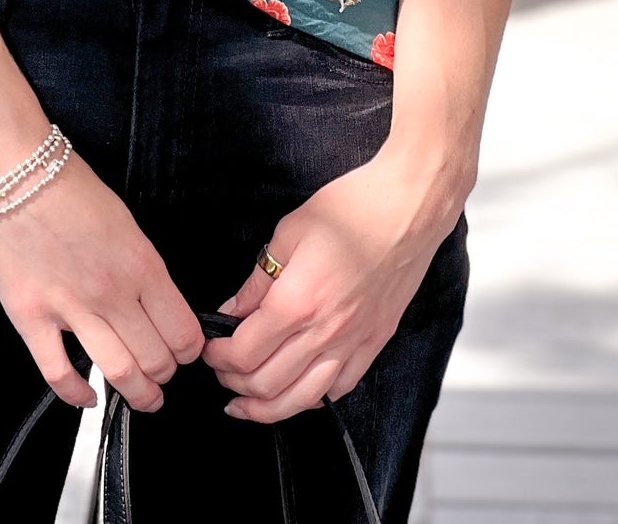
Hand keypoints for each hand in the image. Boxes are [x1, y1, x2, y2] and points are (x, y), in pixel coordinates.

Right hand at [0, 144, 205, 414]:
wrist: (14, 169)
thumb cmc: (70, 186)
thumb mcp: (125, 221)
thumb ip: (143, 265)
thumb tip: (158, 304)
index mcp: (142, 264)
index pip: (183, 331)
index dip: (189, 349)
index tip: (186, 351)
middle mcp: (112, 292)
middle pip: (156, 359)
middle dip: (166, 374)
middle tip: (164, 374)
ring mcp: (70, 308)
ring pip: (119, 373)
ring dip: (138, 394)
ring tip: (144, 398)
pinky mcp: (30, 318)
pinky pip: (59, 374)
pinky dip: (78, 396)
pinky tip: (88, 397)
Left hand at [200, 146, 463, 422]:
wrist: (409, 208)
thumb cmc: (352, 208)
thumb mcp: (290, 232)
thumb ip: (258, 279)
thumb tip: (233, 311)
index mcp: (297, 301)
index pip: (244, 353)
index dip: (218, 357)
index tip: (208, 347)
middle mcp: (325, 332)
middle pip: (266, 384)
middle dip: (234, 383)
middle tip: (220, 371)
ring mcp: (353, 343)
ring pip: (302, 400)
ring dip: (268, 408)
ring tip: (247, 403)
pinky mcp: (374, 343)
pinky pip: (340, 388)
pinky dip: (312, 398)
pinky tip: (297, 391)